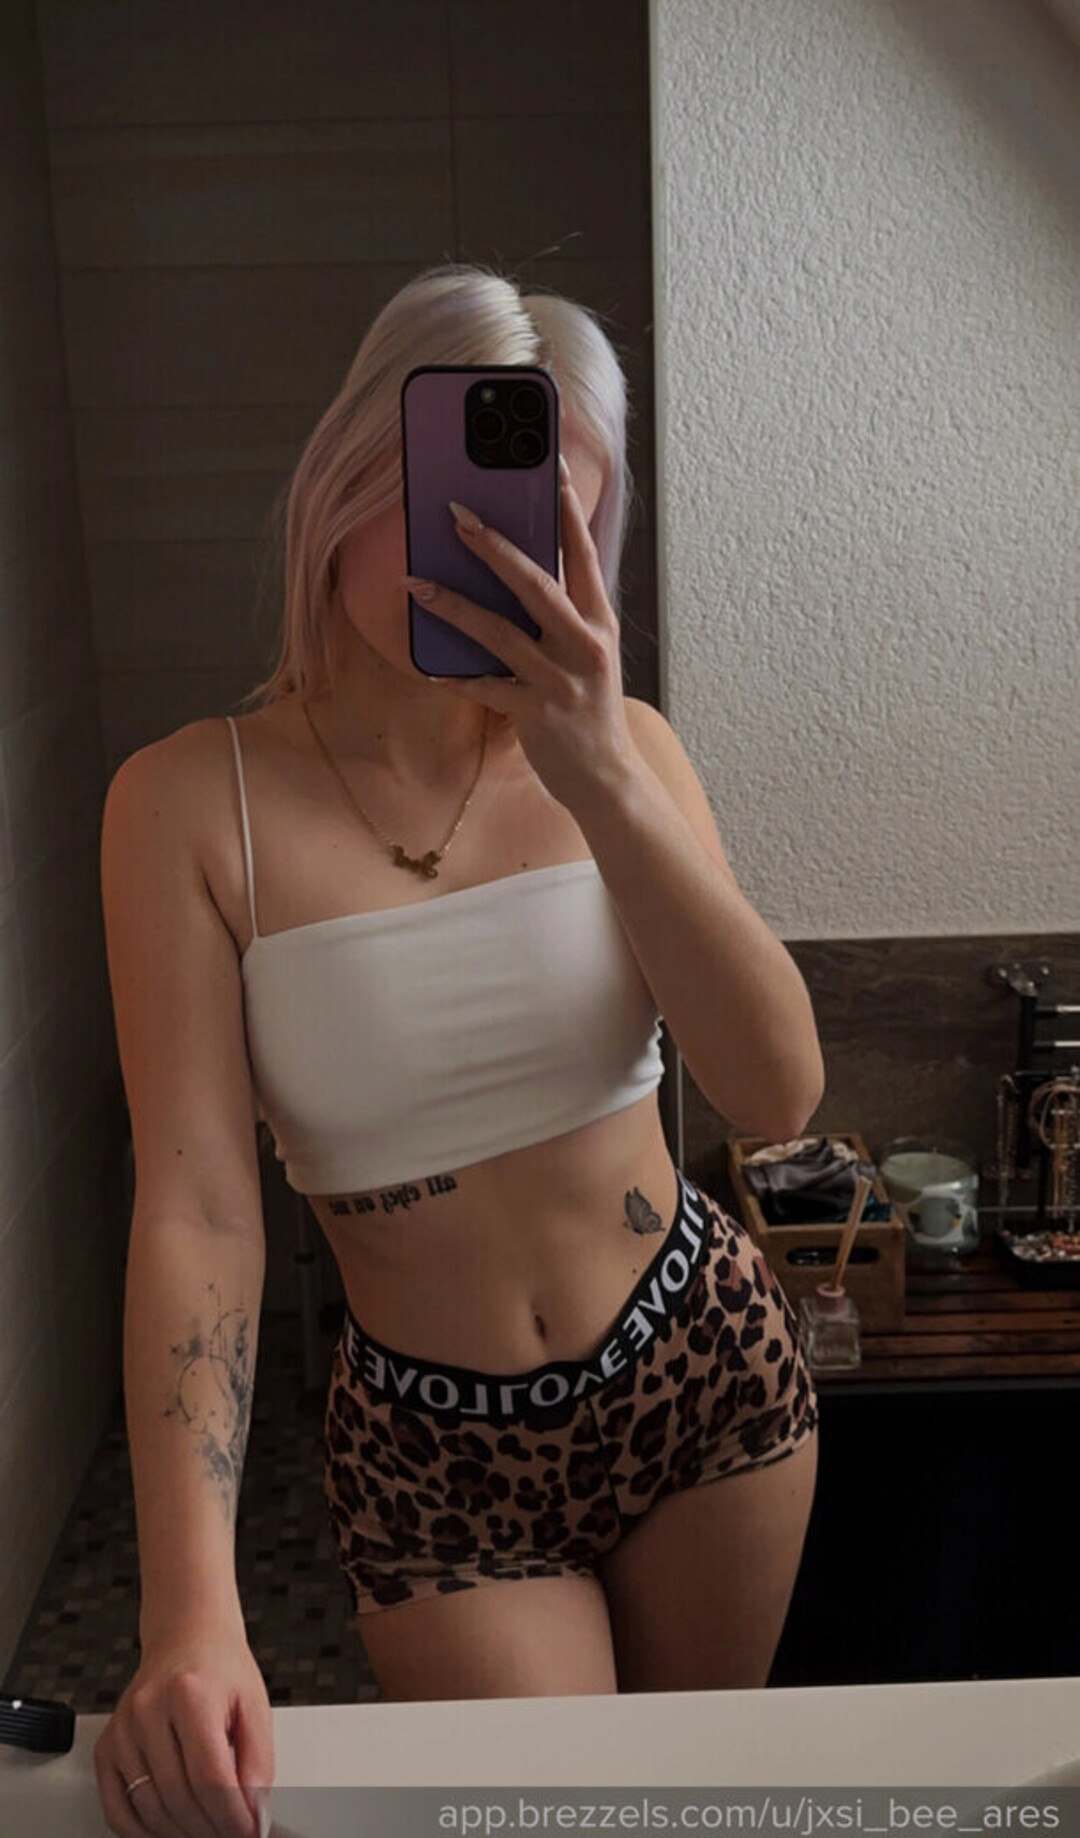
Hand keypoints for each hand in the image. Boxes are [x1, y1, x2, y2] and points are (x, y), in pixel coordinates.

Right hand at [93, 1630, 272, 1837]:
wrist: (186, 1638)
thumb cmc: (220, 1669)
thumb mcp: (254, 1705)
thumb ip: (260, 1762)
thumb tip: (255, 1814)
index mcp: (190, 1694)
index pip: (209, 1777)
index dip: (232, 1816)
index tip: (249, 1831)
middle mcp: (148, 1709)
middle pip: (179, 1797)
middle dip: (211, 1829)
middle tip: (232, 1834)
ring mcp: (122, 1729)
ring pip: (150, 1809)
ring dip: (182, 1834)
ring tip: (209, 1831)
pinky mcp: (107, 1746)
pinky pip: (116, 1808)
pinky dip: (142, 1832)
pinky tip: (168, 1831)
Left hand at [401, 460, 636, 814]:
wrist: (608, 779)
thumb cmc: (589, 710)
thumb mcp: (587, 655)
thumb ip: (560, 617)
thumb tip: (514, 574)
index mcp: (599, 622)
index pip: (582, 553)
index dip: (566, 508)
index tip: (548, 463)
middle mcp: (584, 645)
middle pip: (536, 583)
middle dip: (493, 546)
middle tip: (455, 514)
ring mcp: (561, 680)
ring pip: (499, 632)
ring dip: (453, 605)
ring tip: (415, 584)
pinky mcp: (537, 714)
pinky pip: (485, 687)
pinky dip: (455, 676)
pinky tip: (429, 666)